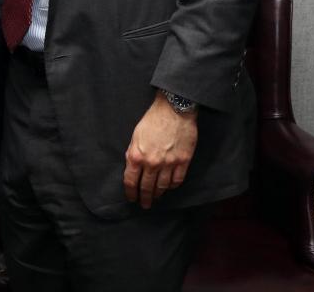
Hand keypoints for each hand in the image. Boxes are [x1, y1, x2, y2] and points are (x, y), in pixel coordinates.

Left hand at [122, 92, 197, 208]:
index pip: (131, 181)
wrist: (174, 110)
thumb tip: (132, 167)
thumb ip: (133, 153)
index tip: (132, 198)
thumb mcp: (135, 136)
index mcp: (137, 156)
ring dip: (158, 194)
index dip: (131, 193)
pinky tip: (169, 187)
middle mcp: (152, 163)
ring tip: (156, 198)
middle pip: (147, 187)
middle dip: (144, 198)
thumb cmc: (153, 120)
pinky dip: (172, 186)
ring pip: (162, 187)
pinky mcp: (183, 161)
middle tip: (144, 204)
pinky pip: (177, 180)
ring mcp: (168, 163)